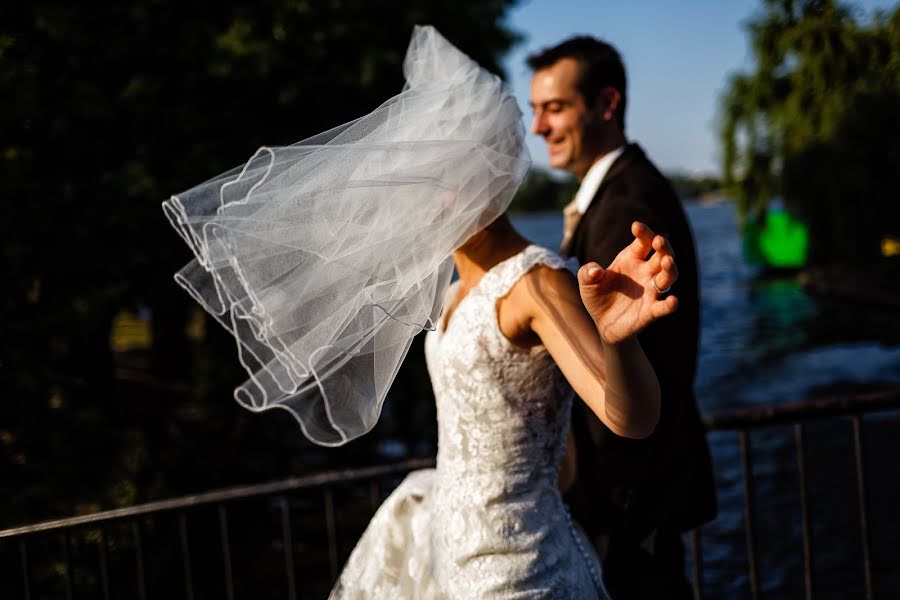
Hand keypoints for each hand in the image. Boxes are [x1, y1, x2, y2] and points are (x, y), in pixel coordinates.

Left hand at [577, 221, 678, 343]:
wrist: (601, 323)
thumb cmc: (597, 296)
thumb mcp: (586, 282)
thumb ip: (587, 272)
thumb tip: (595, 271)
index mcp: (632, 259)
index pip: (644, 242)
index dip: (644, 233)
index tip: (636, 226)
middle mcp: (646, 272)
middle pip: (662, 255)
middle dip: (664, 247)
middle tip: (659, 240)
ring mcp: (650, 291)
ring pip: (668, 276)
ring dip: (670, 269)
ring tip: (666, 262)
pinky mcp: (651, 311)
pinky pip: (663, 307)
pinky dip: (670, 305)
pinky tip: (672, 301)